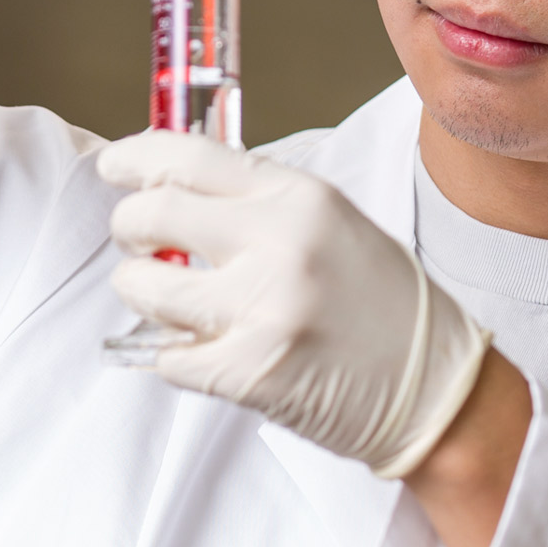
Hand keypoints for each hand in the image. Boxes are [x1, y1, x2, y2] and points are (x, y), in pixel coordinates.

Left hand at [100, 131, 494, 477]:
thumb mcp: (330, 224)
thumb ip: (256, 204)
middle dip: (129, 228)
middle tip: (138, 243)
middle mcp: (279, 243)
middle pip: (150, 215)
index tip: (113, 168)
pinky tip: (209, 351)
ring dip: (141, 292)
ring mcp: (262, 309)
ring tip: (172, 301)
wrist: (434, 390)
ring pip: (143, 287)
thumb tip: (172, 187)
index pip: (188, 157)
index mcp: (299, 197)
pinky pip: (168, 356)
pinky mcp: (249, 371)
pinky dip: (177, 355)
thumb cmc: (381, 305)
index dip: (135, 159)